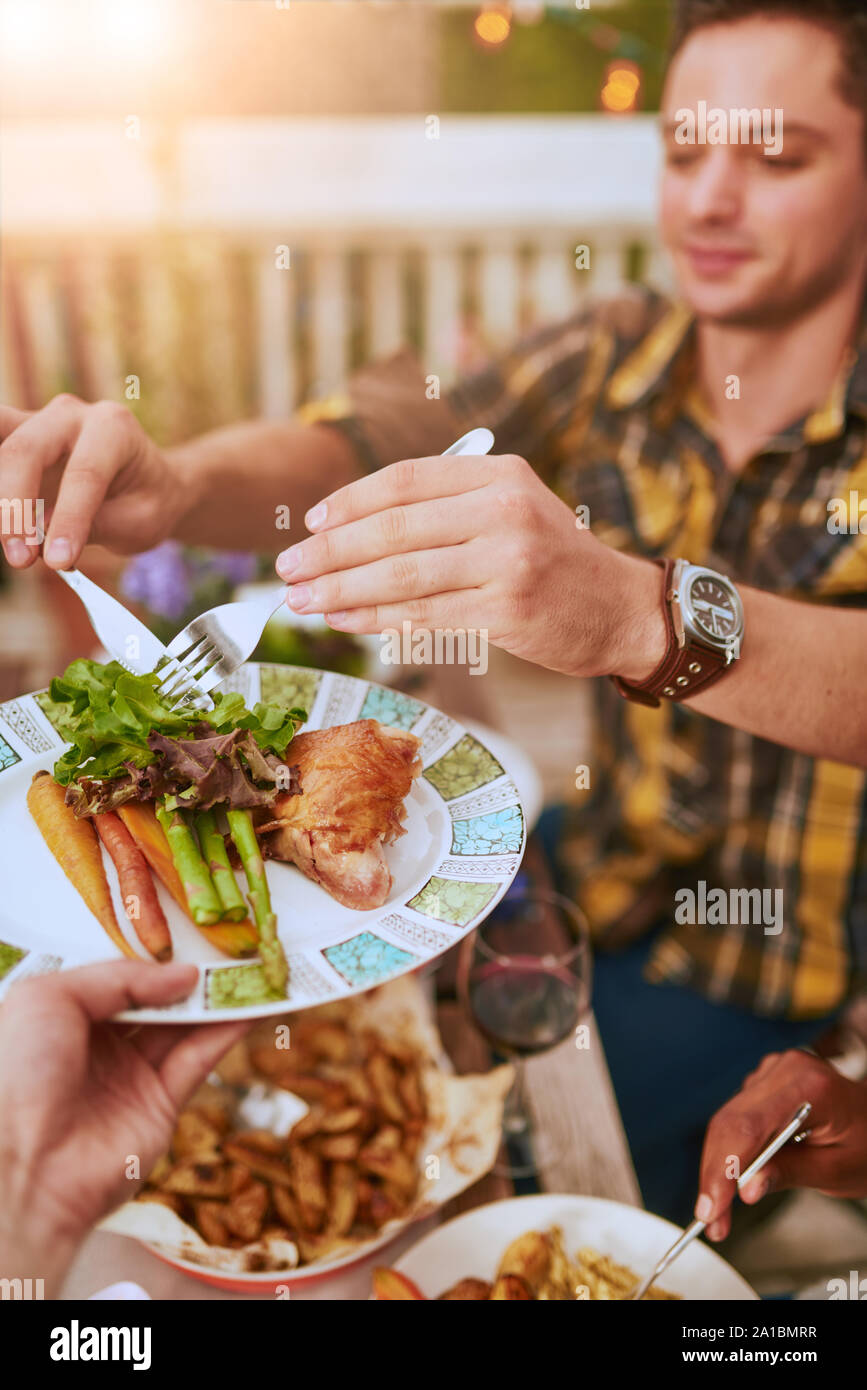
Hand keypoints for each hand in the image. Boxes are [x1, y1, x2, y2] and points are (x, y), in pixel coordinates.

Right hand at [0, 395, 185, 569]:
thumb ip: (99, 525)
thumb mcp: (142, 521)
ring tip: (8, 542)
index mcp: (113, 428)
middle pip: (27, 451)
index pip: (85, 473)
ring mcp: (38, 420)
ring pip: (2, 446)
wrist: (146, 482)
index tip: (58, 561)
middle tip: (20, 559)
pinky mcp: (16, 436)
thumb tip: (44, 530)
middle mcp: (71, 415)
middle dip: (15, 507)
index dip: (69, 519)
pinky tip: (1, 514)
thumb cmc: (147, 501)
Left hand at [0, 961, 249, 1294]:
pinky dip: (225, 1034)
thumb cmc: (18, 1073)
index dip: (152, 958)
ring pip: (183, 1028)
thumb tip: (182, 975)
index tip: (188, 934)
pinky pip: (198, 1061)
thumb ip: (119, 978)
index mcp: (64, 1018)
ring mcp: (130, 1077)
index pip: (118, 979)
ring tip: (253, 971)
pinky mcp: (160, 1108)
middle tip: (231, 949)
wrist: (22, 1164)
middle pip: (156, 1002)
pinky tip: (249, 1007)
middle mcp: (99, 1046)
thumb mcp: (52, 999)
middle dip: (191, 977)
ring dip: (218, 1000)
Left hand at [276, 452, 665, 679]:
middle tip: (288, 567)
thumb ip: (447, 507)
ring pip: (401, 576)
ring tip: (302, 600)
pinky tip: (345, 621)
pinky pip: (423, 615)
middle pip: (394, 529)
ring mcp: (507, 562)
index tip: (311, 524)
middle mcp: (503, 511)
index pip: (406, 480)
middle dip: (331, 551)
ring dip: (342, 590)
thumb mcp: (513, 508)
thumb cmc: (553, 560)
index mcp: (499, 474)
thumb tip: (354, 527)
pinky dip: (376, 618)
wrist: (620, 609)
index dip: (350, 502)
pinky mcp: (505, 611)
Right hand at [695, 1049, 866, 1240]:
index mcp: (809, 1086)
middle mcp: (786, 1070)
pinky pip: (734, 1117)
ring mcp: (772, 1072)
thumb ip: (790, 1173)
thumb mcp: (837, 1170)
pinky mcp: (763, 1081)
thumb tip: (747, 1188)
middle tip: (711, 1217)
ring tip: (721, 1207)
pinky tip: (733, 1177)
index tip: (711, 1208)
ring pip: (726, 1121)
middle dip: (714, 1175)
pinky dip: (729, 1151)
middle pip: (730, 1122)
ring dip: (718, 1166)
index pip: (748, 1126)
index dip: (721, 1168)